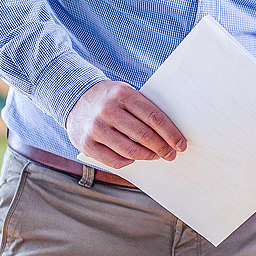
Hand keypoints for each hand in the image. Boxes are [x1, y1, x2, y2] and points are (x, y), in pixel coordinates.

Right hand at [65, 80, 185, 168]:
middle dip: (163, 148)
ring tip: (156, 155)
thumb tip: (171, 133)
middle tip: (171, 154)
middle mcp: (108, 111)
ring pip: (131, 151)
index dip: (171, 134)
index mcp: (123, 94)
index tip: (181, 144)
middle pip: (144, 135)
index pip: (154, 117)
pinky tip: (136, 157)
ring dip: (149, 156)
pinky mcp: (86, 144)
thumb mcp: (126, 93)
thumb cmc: (110, 98)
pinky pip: (115, 160)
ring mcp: (95, 128)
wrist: (75, 98)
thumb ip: (145, 109)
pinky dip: (130, 161)